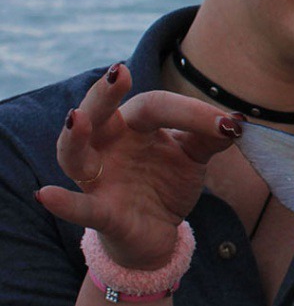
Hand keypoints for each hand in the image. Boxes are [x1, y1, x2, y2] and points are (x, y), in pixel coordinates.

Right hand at [35, 64, 237, 269]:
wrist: (158, 232)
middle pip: (100, 113)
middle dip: (106, 93)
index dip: (191, 112)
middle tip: (120, 73)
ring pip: (76, 153)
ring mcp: (101, 178)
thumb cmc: (168, 181)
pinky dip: (65, 203)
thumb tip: (235, 121)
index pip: (156, 106)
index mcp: (136, 126)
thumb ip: (211, 136)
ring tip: (77, 119)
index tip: (229, 125)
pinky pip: (81, 207)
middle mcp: (111, 145)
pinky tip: (47, 195)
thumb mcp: (194, 155)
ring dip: (76, 137)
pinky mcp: (100, 212)